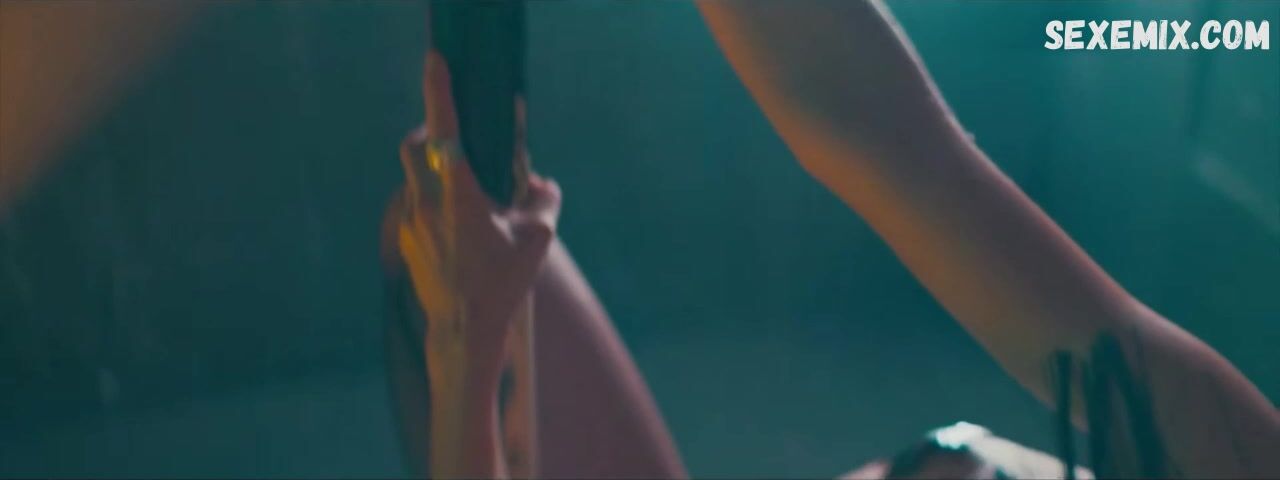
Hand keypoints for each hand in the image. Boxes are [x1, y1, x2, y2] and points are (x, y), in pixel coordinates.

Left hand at [394, 50, 560, 378]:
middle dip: (431, 130)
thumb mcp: (536, 241)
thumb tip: (542, 184)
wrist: (464, 331)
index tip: (437, 60)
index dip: (440, 92)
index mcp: (458, 196)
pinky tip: (463, 228)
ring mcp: (411, 222)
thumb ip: (543, 203)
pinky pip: (419, 206)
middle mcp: (427, 203)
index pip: (445, 131)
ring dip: (439, 172)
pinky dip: (437, 202)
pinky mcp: (407, 240)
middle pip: (414, 145)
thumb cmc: (503, 285)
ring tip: (472, 196)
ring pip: (416, 177)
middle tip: (459, 135)